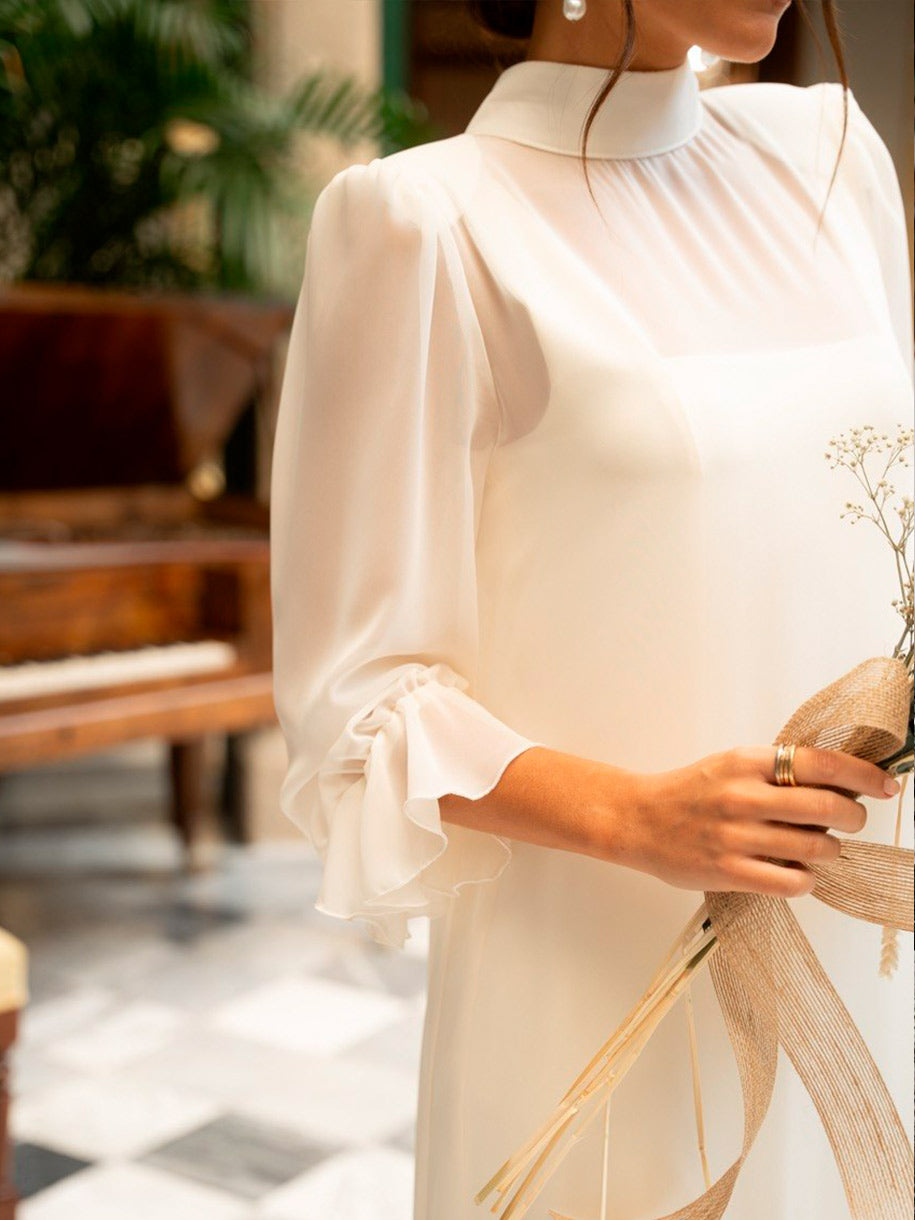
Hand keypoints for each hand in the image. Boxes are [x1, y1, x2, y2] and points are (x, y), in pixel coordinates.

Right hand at [614, 745, 897, 897]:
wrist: (637, 819)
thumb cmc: (689, 794)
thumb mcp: (731, 766)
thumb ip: (776, 771)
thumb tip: (839, 783)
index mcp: (746, 762)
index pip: (822, 763)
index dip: (864, 775)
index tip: (886, 785)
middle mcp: (742, 796)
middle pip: (827, 807)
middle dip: (854, 816)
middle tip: (853, 819)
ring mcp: (735, 836)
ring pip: (815, 848)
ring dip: (830, 850)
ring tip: (819, 848)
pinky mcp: (728, 872)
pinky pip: (791, 881)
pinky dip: (806, 879)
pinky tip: (797, 872)